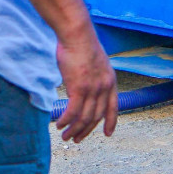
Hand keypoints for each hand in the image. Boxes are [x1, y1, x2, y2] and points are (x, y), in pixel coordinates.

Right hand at [53, 27, 117, 142]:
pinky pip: (73, 111)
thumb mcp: (95, 62)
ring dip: (73, 129)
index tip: (108, 134)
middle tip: (76, 139)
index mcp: (110, 81)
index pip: (113, 107)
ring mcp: (92, 89)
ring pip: (84, 117)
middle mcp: (104, 88)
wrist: (77, 34)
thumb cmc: (82, 44)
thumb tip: (85, 84)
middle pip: (96, 116)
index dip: (111, 122)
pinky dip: (66, 120)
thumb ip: (93, 76)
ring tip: (65, 136)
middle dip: (85, 130)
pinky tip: (59, 124)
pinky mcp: (78, 88)